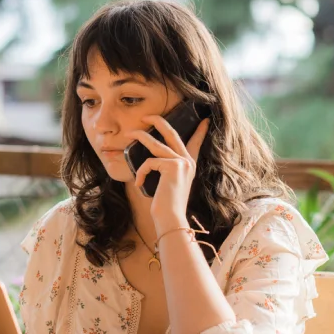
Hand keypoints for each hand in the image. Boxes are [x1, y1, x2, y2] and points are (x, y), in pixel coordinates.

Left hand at [128, 115, 208, 232]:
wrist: (170, 218)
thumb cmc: (166, 205)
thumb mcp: (168, 183)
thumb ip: (166, 169)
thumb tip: (151, 159)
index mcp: (189, 165)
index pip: (196, 143)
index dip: (200, 131)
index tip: (205, 120)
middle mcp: (187, 161)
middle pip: (172, 133)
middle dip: (158, 121)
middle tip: (146, 116)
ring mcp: (181, 162)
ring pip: (155, 143)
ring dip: (139, 136)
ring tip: (128, 134)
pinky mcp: (172, 166)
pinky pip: (148, 162)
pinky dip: (141, 173)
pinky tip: (140, 184)